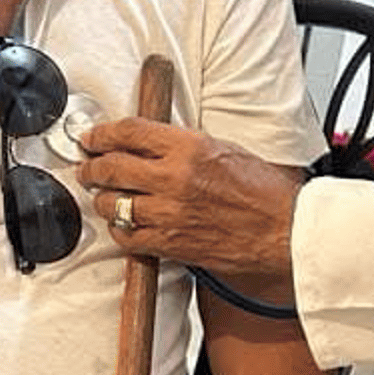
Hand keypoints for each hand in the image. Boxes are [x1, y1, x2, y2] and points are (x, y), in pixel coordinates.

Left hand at [78, 122, 299, 283]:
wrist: (285, 231)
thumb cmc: (265, 193)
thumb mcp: (225, 149)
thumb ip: (183, 146)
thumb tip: (149, 145)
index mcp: (189, 148)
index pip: (129, 131)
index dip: (101, 134)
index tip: (91, 138)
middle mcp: (174, 178)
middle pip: (111, 167)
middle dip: (91, 167)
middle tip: (88, 168)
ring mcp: (170, 213)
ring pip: (113, 204)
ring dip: (103, 200)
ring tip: (104, 197)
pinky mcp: (172, 243)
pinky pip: (128, 237)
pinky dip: (120, 230)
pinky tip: (125, 225)